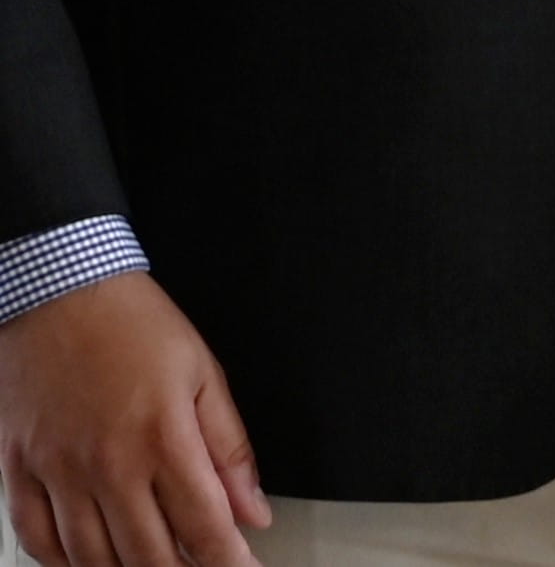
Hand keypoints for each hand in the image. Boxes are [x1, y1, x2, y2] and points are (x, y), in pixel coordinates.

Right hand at [0, 275, 270, 566]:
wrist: (60, 293)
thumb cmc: (132, 325)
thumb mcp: (203, 373)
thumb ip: (230, 448)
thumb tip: (253, 506)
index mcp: (161, 437)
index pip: (204, 523)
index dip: (229, 558)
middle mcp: (107, 464)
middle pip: (148, 554)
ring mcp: (58, 473)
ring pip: (93, 559)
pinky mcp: (21, 472)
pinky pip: (38, 540)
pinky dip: (66, 563)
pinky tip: (90, 563)